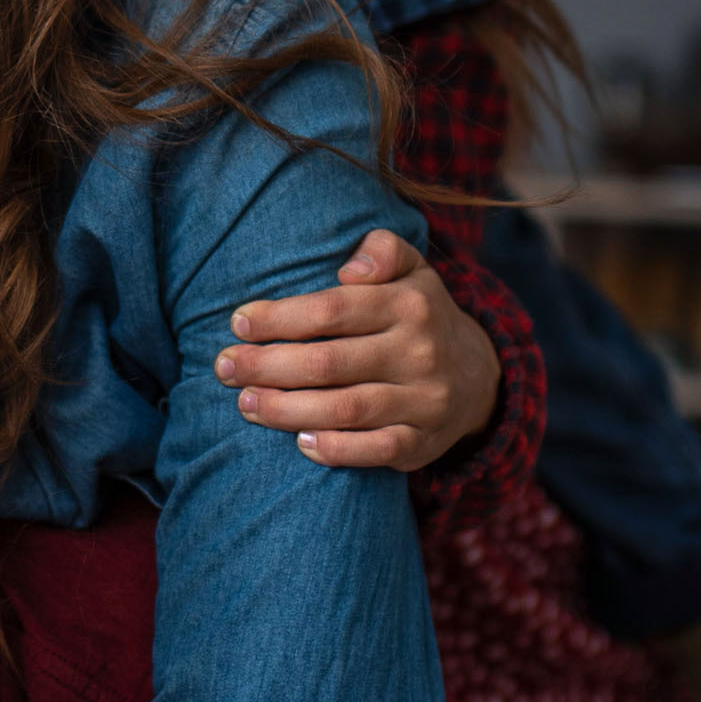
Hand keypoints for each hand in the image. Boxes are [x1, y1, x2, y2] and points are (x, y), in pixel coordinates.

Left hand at [214, 229, 498, 470]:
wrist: (476, 376)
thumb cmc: (418, 317)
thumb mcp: (412, 271)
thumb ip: (384, 251)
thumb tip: (350, 268)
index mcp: (410, 304)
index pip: (332, 310)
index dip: (279, 318)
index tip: (239, 324)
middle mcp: (419, 352)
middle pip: (329, 362)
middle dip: (267, 365)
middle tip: (224, 367)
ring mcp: (423, 401)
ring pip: (346, 409)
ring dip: (286, 409)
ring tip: (246, 404)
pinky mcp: (422, 442)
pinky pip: (376, 450)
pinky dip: (336, 449)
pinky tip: (299, 442)